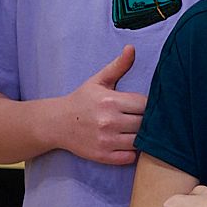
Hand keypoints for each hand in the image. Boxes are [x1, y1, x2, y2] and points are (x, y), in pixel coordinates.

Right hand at [56, 47, 146, 164]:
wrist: (56, 123)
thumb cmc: (82, 100)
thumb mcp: (99, 80)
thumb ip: (118, 66)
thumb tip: (131, 48)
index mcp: (110, 101)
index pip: (146, 104)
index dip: (150, 105)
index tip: (145, 106)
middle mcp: (108, 121)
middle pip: (145, 124)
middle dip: (147, 121)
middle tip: (143, 119)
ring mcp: (106, 140)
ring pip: (140, 141)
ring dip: (142, 138)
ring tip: (137, 130)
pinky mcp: (103, 156)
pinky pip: (130, 157)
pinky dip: (133, 152)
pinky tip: (128, 143)